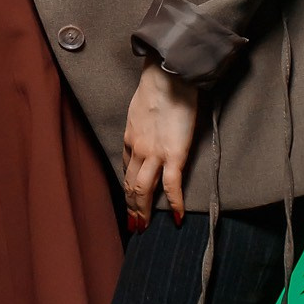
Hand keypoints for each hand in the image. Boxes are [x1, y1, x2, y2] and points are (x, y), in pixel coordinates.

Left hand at [122, 63, 198, 228]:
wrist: (168, 76)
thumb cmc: (159, 85)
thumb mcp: (141, 107)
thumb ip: (144, 122)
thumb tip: (149, 126)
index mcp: (130, 137)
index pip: (127, 169)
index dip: (128, 187)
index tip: (130, 199)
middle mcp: (137, 149)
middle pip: (131, 184)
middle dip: (131, 206)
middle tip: (134, 224)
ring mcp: (154, 153)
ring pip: (143, 189)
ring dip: (142, 210)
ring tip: (144, 227)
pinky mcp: (173, 153)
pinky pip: (171, 184)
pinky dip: (174, 203)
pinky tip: (176, 218)